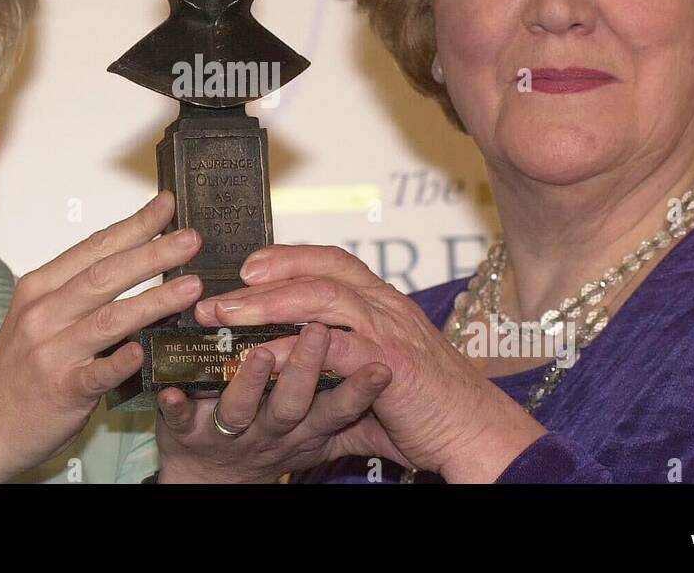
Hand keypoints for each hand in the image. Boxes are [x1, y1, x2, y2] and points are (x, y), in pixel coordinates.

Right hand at [0, 191, 202, 479]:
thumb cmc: (19, 370)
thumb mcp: (38, 318)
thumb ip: (79, 294)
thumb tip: (137, 264)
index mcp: (40, 288)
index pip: (94, 247)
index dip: (134, 225)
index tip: (167, 205)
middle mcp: (43, 313)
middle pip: (106, 274)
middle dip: (153, 253)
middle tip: (192, 239)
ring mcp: (52, 352)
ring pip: (110, 318)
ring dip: (155, 300)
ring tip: (192, 287)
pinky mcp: (62, 390)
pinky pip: (99, 372)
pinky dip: (123, 360)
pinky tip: (145, 351)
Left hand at [154, 322, 407, 482]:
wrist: (213, 483)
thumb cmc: (272, 446)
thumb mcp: (319, 438)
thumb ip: (349, 411)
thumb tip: (391, 373)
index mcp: (303, 428)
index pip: (337, 409)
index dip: (360, 392)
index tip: (382, 368)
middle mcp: (269, 431)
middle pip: (291, 404)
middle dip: (305, 369)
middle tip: (318, 332)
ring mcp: (227, 433)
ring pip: (240, 410)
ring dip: (248, 382)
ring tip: (256, 354)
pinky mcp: (185, 434)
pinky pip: (177, 420)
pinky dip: (175, 406)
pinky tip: (170, 390)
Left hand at [193, 246, 546, 481]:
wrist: (477, 434)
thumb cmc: (428, 409)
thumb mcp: (374, 379)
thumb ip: (336, 367)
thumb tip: (290, 371)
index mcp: (384, 304)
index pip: (331, 263)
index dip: (287, 258)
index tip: (246, 266)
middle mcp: (387, 307)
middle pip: (317, 273)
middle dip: (262, 281)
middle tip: (215, 297)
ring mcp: (390, 331)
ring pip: (321, 298)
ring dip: (268, 304)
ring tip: (225, 315)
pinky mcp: (391, 364)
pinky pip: (336, 346)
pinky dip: (297, 349)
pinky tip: (264, 356)